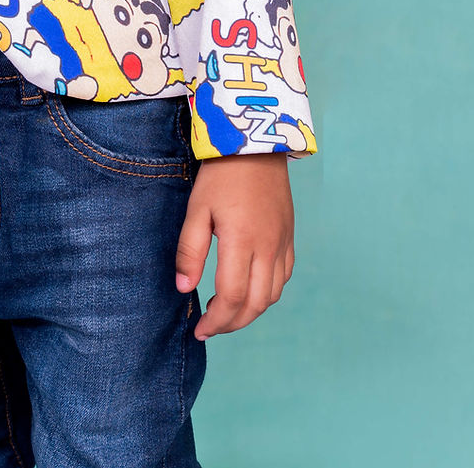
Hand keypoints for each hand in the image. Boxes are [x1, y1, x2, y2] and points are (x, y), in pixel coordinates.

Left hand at [175, 152, 293, 339]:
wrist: (256, 144)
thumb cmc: (221, 174)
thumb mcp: (197, 208)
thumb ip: (190, 251)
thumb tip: (184, 288)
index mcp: (242, 241)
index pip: (231, 297)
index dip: (215, 320)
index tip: (199, 329)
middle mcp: (268, 247)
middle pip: (256, 304)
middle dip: (232, 324)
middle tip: (211, 327)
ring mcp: (283, 243)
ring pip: (273, 295)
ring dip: (251, 312)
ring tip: (227, 312)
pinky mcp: (290, 236)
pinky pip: (284, 277)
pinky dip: (267, 293)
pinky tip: (250, 289)